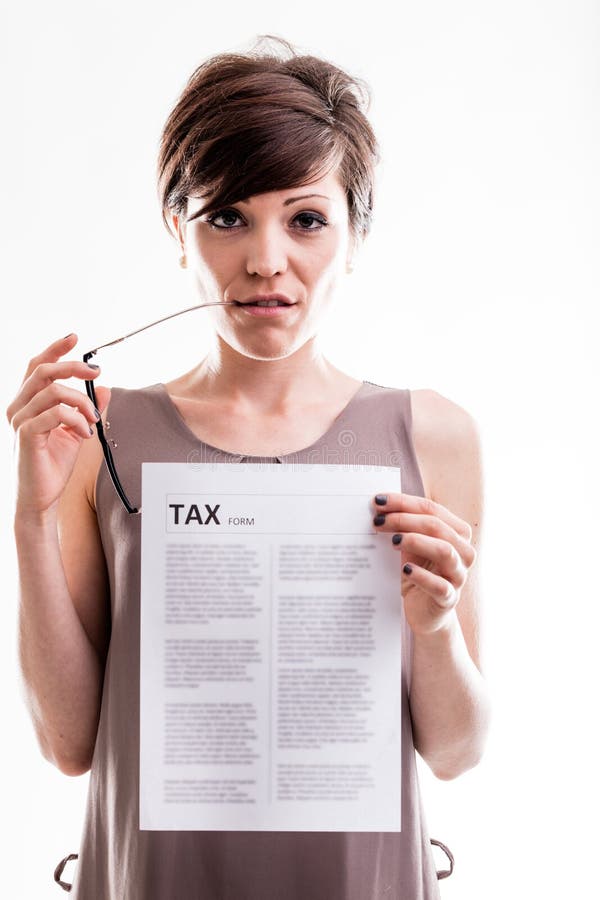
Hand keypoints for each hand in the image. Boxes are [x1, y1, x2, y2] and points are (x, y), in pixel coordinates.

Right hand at [6, 333, 110, 517]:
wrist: (41, 498)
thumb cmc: (53, 465)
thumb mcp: (77, 431)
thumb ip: (88, 409)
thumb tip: (104, 389)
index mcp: (27, 402)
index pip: (37, 366)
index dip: (55, 349)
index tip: (75, 338)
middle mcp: (18, 407)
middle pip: (43, 370)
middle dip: (73, 367)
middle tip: (97, 373)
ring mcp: (19, 420)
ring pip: (53, 391)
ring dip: (81, 402)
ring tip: (93, 420)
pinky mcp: (25, 434)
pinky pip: (55, 414)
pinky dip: (77, 420)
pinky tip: (85, 433)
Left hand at [371, 492, 475, 635]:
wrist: (423, 610)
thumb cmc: (417, 572)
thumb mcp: (410, 546)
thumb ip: (402, 527)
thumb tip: (378, 505)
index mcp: (457, 533)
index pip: (432, 509)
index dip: (404, 502)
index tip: (378, 501)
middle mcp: (464, 551)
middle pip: (437, 526)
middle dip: (404, 519)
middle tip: (378, 521)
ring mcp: (459, 576)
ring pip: (444, 551)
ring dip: (416, 541)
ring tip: (393, 542)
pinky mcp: (449, 599)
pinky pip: (439, 585)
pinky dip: (421, 575)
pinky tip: (404, 570)